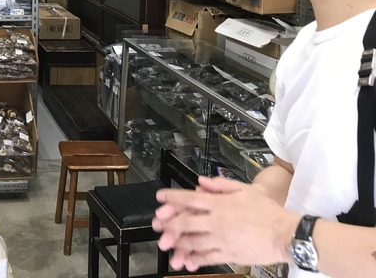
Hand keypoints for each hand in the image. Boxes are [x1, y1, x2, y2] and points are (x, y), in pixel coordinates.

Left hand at [153, 175, 297, 271]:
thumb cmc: (268, 211)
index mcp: (220, 204)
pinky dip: (194, 259)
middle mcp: (217, 222)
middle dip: (168, 224)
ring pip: (193, 242)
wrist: (286, 234)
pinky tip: (186, 260)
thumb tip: (202, 182)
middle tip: (156, 224)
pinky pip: (207, 258)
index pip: (190, 199)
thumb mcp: (246, 189)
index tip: (160, 198)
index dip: (172, 198)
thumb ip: (221, 185)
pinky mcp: (229, 255)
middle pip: (186, 223)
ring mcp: (222, 240)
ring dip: (177, 243)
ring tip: (166, 244)